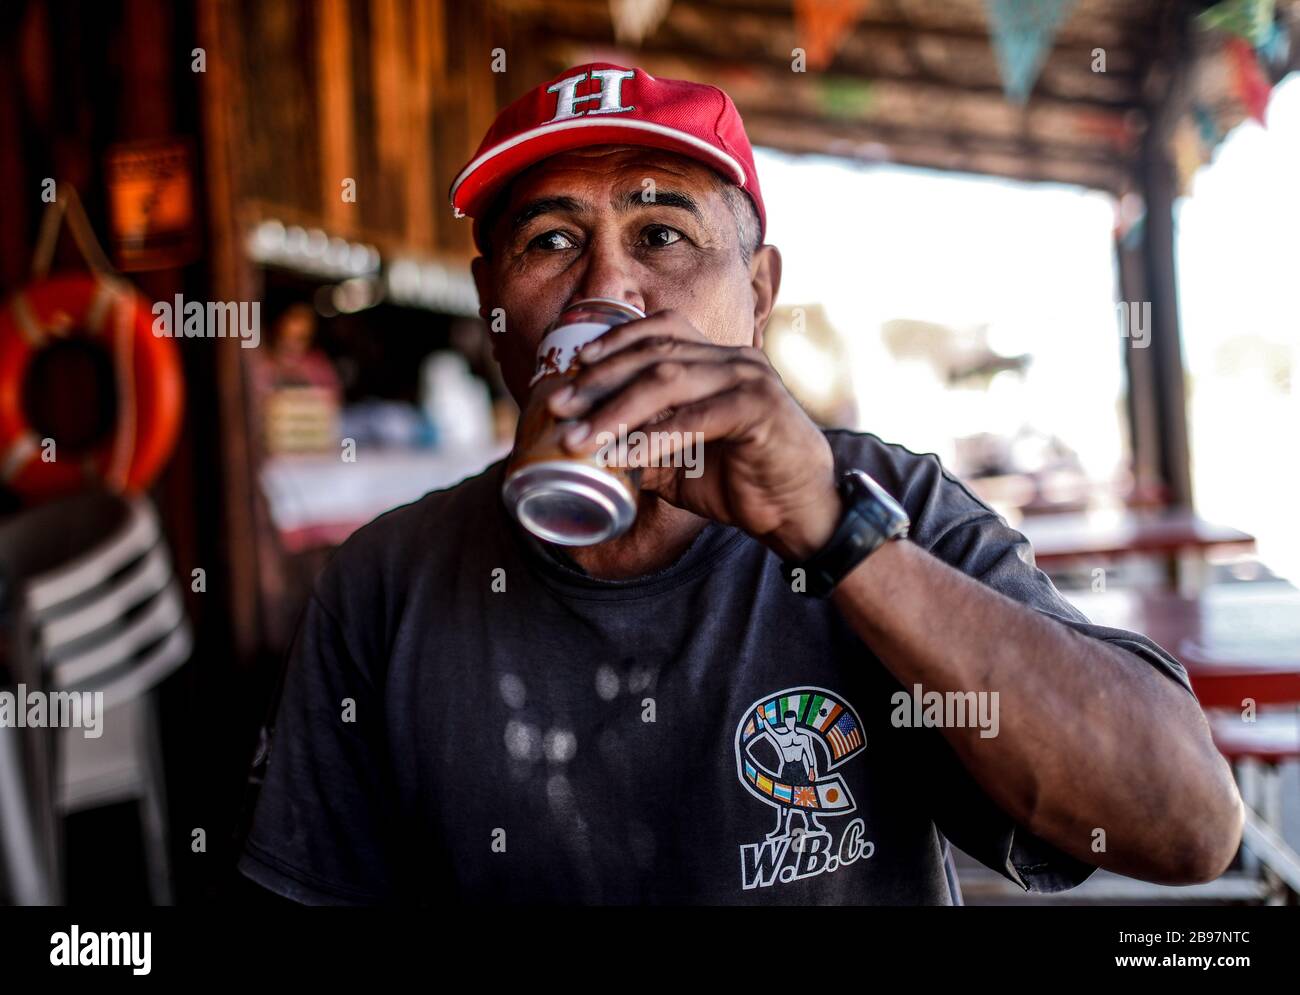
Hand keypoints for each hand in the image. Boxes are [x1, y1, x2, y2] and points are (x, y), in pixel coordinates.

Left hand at [545, 309, 840, 559]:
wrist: (801, 514)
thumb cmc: (744, 484)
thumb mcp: (683, 463)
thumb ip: (644, 448)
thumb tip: (591, 450)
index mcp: (719, 359)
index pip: (662, 329)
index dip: (615, 340)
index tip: (575, 364)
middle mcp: (734, 359)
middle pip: (654, 354)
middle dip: (599, 379)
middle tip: (557, 405)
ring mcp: (748, 379)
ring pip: (667, 381)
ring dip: (614, 410)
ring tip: (577, 437)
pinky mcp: (758, 410)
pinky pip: (693, 419)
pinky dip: (651, 439)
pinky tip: (620, 457)